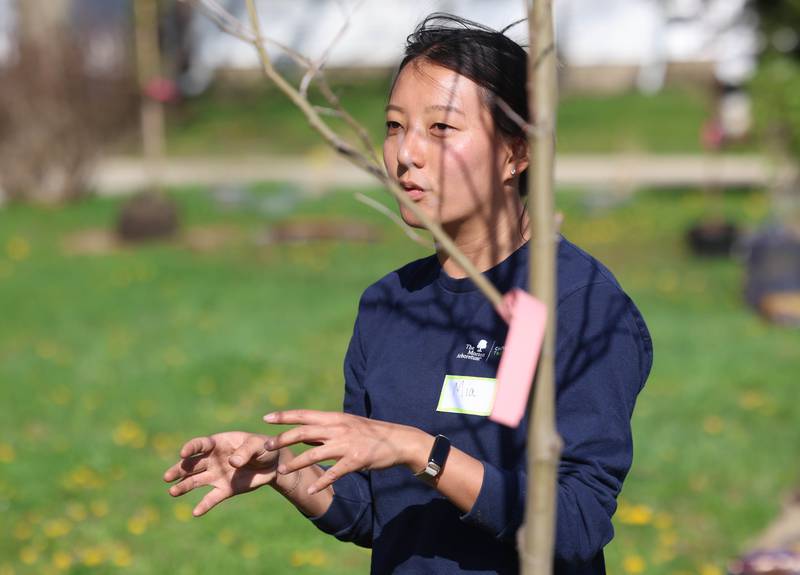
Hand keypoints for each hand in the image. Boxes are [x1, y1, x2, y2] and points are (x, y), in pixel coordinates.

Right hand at [163, 431, 278, 516]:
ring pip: (196, 481)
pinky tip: (196, 512)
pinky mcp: (225, 490)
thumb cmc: (264, 447)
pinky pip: (211, 498)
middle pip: (192, 464)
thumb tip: (233, 462)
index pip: (200, 444)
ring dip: (184, 486)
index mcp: (219, 443)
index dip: (191, 448)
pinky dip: (204, 505)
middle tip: (167, 477)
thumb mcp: (258, 445)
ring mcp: (217, 475)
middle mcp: (213, 459)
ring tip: (172, 492)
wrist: (274, 465)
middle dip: (179, 469)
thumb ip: (246, 452)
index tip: (183, 453)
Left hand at [263, 410, 428, 494]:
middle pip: (304, 433)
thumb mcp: (347, 424)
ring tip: (283, 472)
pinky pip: (335, 473)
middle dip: (283, 439)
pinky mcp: (355, 460)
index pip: (304, 415)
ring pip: (315, 454)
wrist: (398, 440)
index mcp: (335, 418)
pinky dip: (322, 482)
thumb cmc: (369, 433)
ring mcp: (346, 445)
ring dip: (297, 464)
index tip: (266, 419)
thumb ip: (325, 430)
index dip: (284, 416)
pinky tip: (311, 490)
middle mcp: (338, 429)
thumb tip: (303, 436)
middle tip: (265, 446)